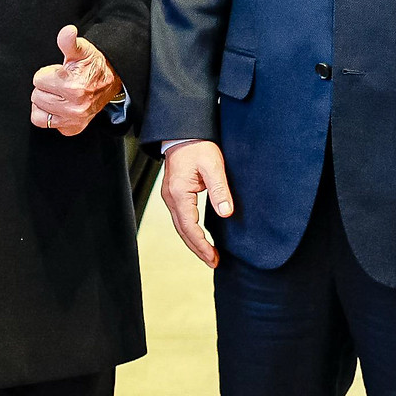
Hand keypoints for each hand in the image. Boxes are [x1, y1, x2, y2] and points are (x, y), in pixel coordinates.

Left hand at [30, 25, 120, 136]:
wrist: (110, 81)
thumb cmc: (92, 65)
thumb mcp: (81, 49)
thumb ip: (69, 41)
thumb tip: (67, 31)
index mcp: (73, 87)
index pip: (38, 80)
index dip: (47, 73)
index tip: (60, 73)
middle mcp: (74, 107)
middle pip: (37, 96)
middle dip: (46, 87)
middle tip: (61, 83)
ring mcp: (73, 120)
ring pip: (38, 111)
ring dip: (45, 102)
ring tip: (59, 94)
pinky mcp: (72, 128)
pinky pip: (46, 123)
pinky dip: (49, 115)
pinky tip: (60, 105)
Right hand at [161, 140, 232, 267]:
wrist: (183, 132)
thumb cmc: (198, 146)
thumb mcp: (213, 165)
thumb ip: (219, 190)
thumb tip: (226, 213)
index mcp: (179, 193)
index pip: (189, 227)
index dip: (202, 245)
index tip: (214, 257)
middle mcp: (170, 198)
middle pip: (183, 231)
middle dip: (198, 249)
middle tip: (213, 262)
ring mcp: (170, 197)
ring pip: (180, 226)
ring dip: (194, 242)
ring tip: (209, 255)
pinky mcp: (174, 194)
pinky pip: (180, 218)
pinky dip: (190, 231)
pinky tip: (200, 237)